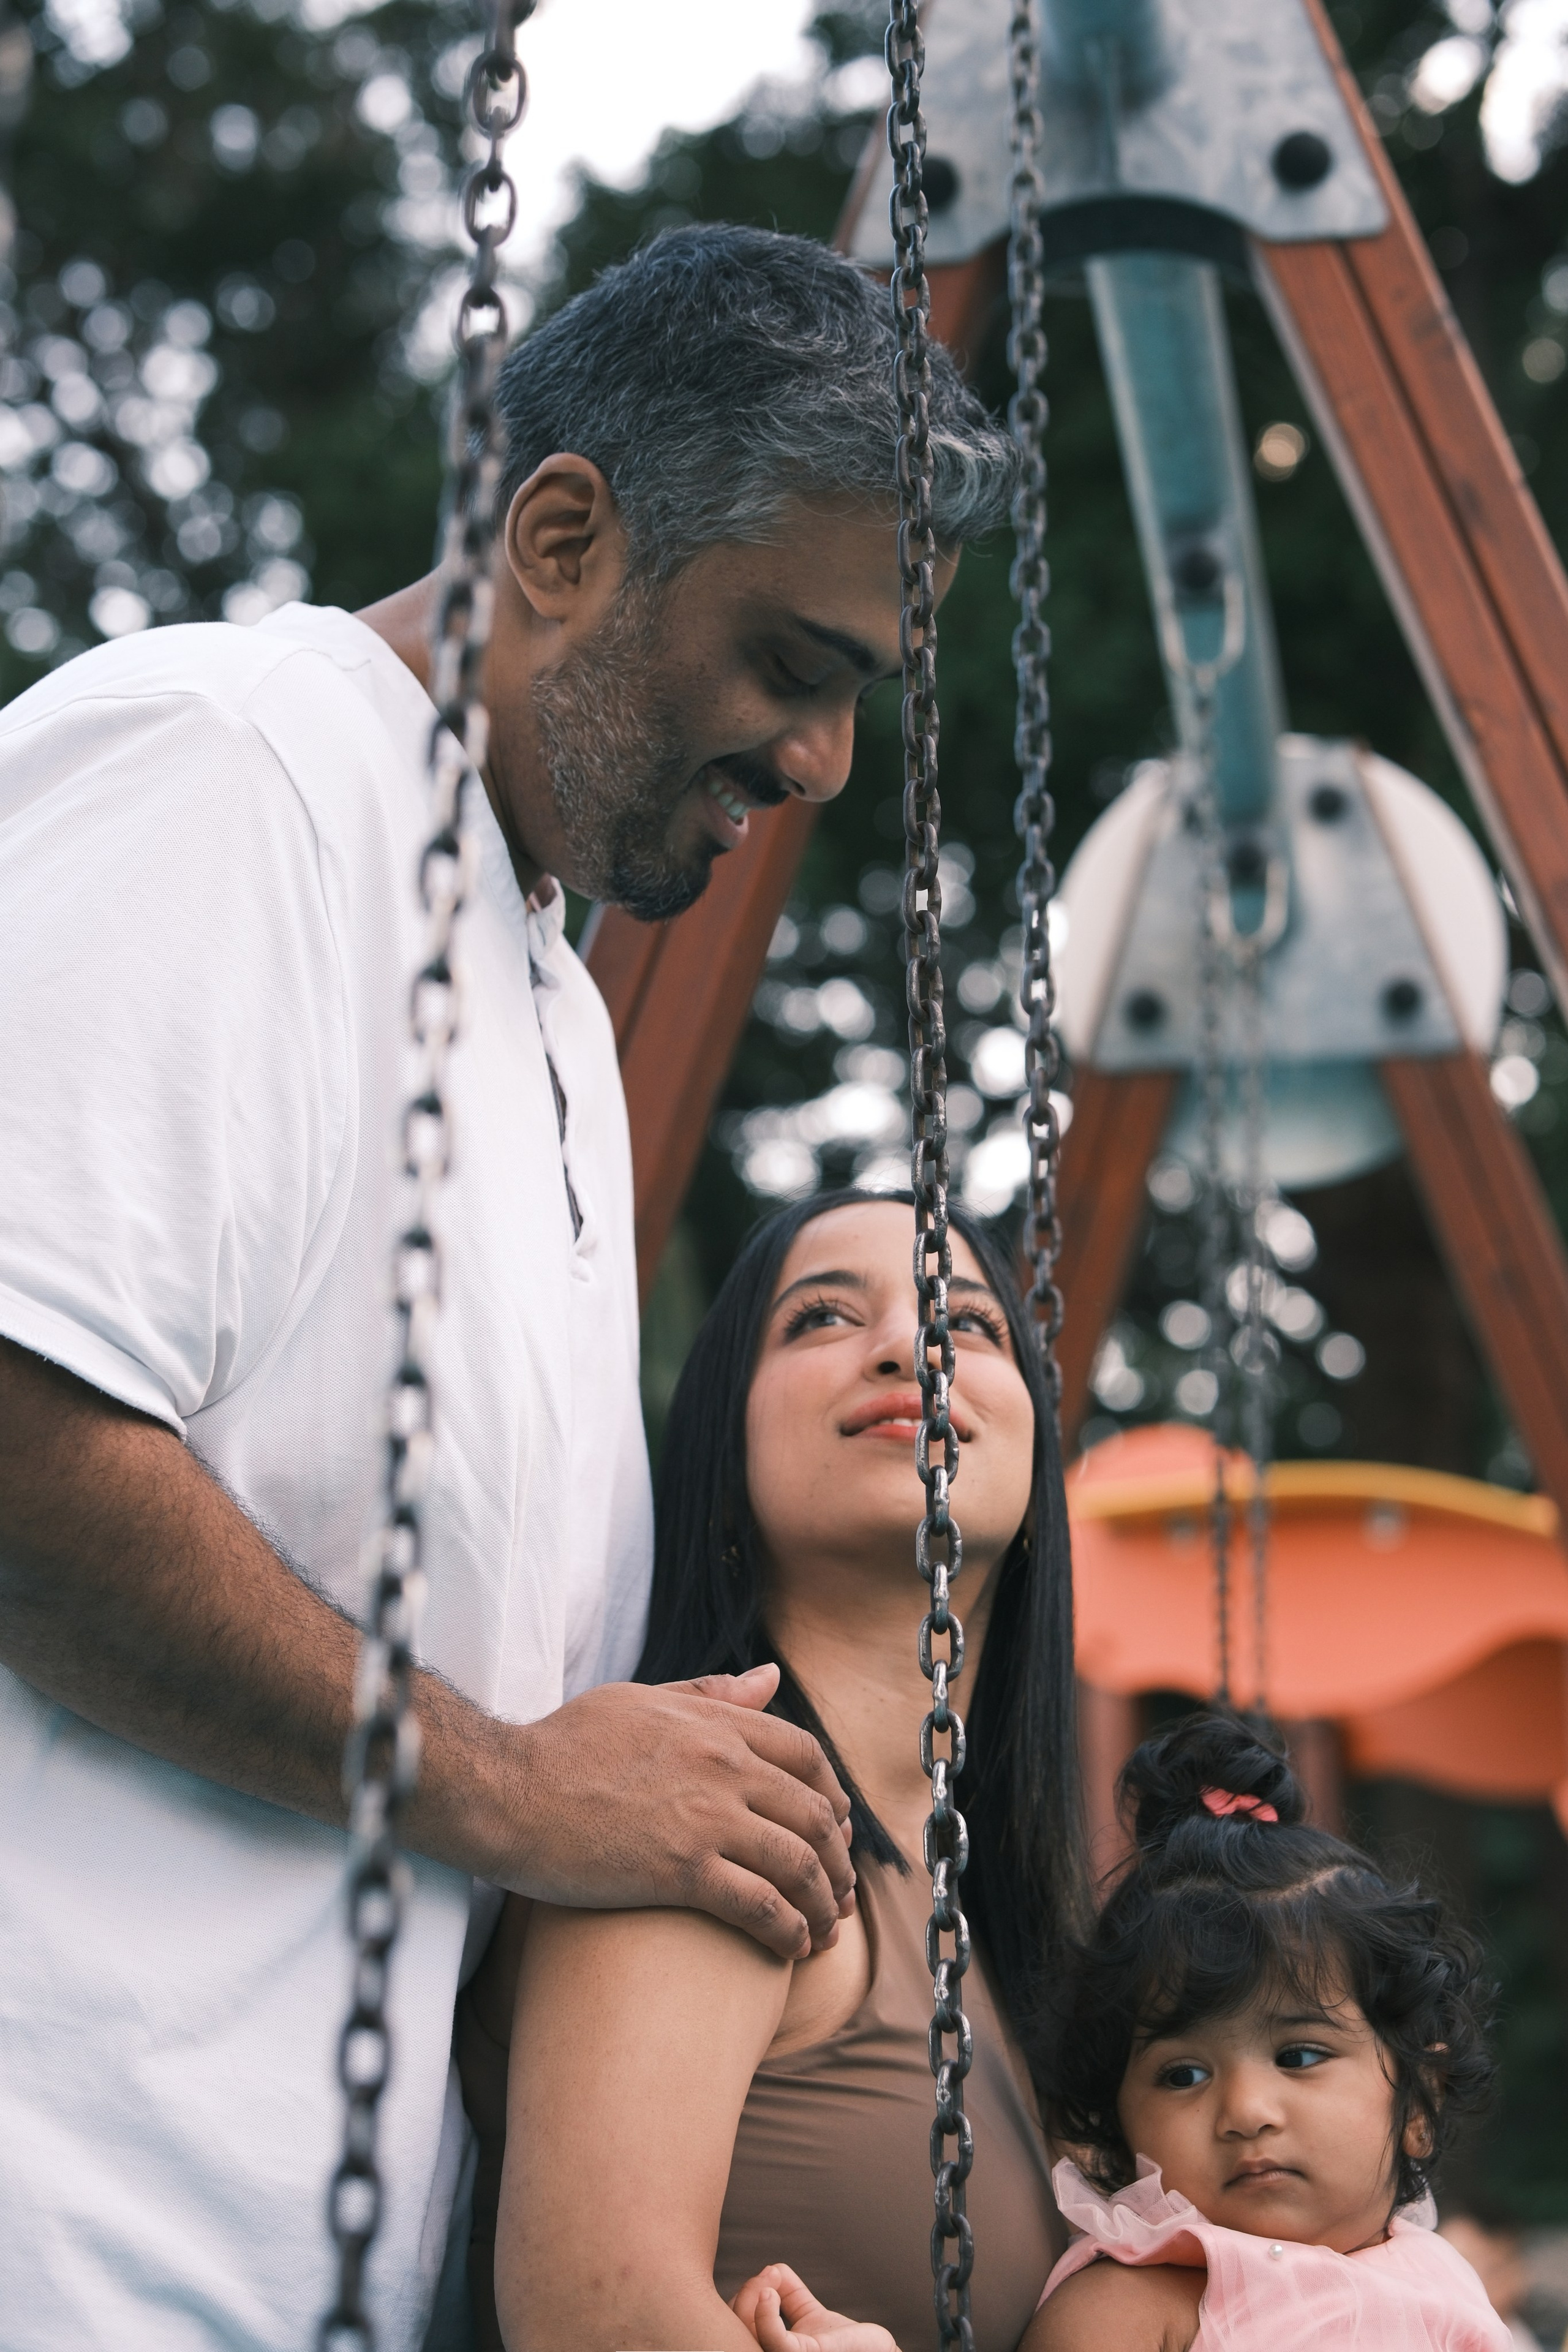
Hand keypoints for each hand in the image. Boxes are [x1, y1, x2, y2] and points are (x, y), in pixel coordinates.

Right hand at [493, 1665, 855, 1957]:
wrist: (507, 1790)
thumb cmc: (563, 1745)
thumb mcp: (641, 1700)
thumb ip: (711, 1693)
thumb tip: (771, 1676)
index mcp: (718, 1725)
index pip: (807, 1757)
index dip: (833, 1796)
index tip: (836, 1828)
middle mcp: (725, 1767)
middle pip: (815, 1815)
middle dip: (838, 1860)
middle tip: (839, 1892)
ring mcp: (707, 1819)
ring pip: (799, 1864)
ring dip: (822, 1903)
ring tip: (824, 1931)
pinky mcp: (682, 1871)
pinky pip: (761, 1906)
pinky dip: (788, 1930)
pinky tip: (792, 1949)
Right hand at [732, 2263, 901, 2351]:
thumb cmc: (847, 2344)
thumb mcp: (810, 2314)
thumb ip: (790, 2292)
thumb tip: (771, 2269)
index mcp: (774, 2351)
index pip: (740, 2329)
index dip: (743, 2300)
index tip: (763, 2276)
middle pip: (738, 2330)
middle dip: (745, 2294)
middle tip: (768, 2274)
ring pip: (750, 2331)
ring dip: (754, 2296)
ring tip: (770, 2278)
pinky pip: (776, 2341)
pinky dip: (766, 2315)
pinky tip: (768, 2293)